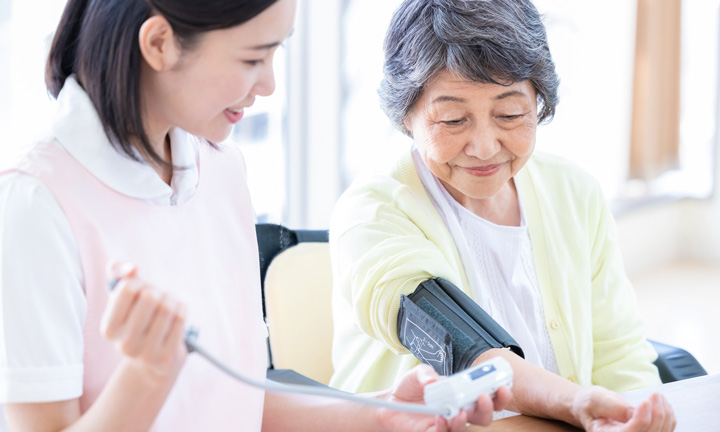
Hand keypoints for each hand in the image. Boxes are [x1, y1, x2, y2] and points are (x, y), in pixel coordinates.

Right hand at [100, 261, 187, 382]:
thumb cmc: (139, 323)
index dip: (140, 283)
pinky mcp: (167, 357)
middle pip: (150, 296)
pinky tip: (179, 313)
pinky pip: (181, 318)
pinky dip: (182, 308)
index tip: (142, 291)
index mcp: (108, 328)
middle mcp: (124, 343)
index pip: (128, 288)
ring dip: (172, 299)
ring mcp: (146, 352)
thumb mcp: (125, 302)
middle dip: (158, 291)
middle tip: (159, 298)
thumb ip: (121, 277)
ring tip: (168, 305)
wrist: (153, 363)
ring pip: (167, 306)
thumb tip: (131, 268)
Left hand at [376, 364, 511, 431]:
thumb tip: (435, 380)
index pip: (487, 397)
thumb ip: (427, 374)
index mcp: (462, 394)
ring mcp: (446, 423)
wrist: (390, 400)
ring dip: (465, 420)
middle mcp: (459, 410)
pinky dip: (443, 427)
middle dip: (488, 408)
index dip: (499, 394)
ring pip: (465, 428)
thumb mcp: (419, 373)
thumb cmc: (410, 387)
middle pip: (483, 417)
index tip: (503, 386)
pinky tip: (440, 417)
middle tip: (484, 397)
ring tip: (460, 411)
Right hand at [571, 386, 675, 431]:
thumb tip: (635, 414)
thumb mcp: (596, 399)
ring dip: (665, 415)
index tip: (645, 402)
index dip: (641, 420)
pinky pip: (665, 431)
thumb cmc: (591, 403)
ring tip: (658, 396)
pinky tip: (663, 404)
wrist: (592, 408)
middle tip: (655, 395)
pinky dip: (668, 418)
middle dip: (657, 415)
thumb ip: (613, 407)